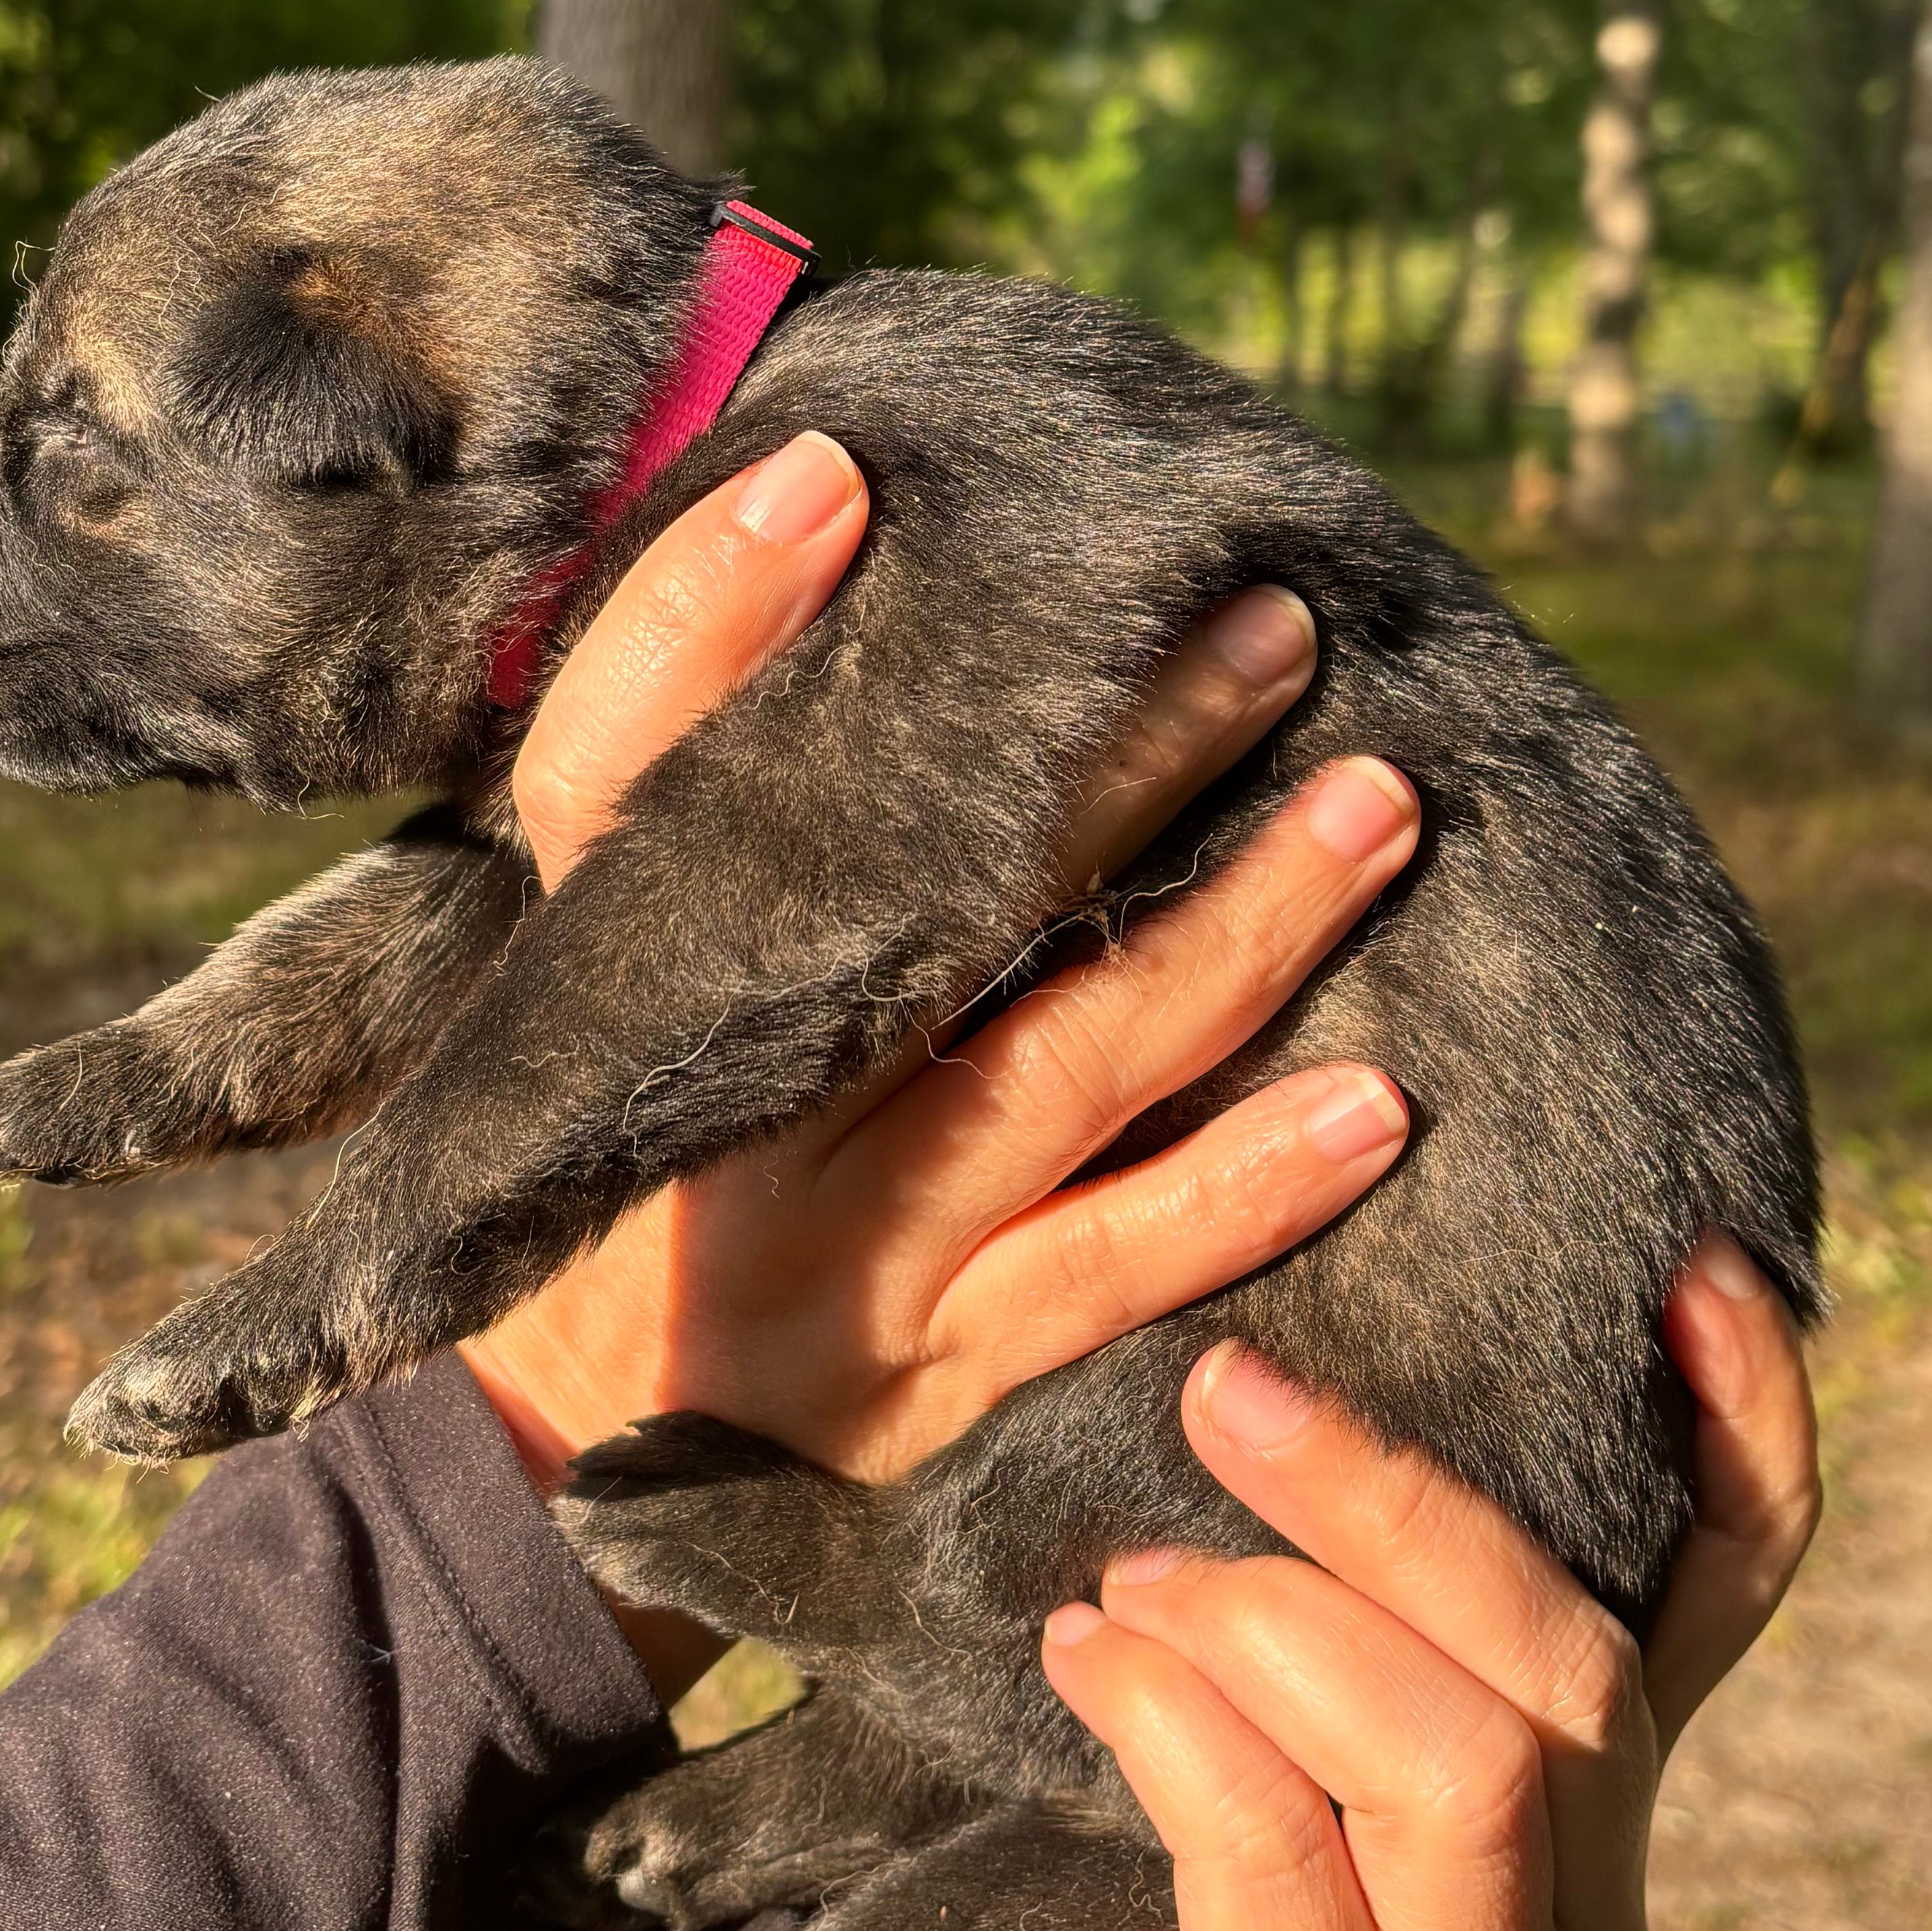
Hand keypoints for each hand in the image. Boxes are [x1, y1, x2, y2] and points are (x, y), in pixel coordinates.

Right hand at [461, 432, 1421, 1634]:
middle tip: (1268, 620)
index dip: (704, 614)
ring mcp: (827, 1255)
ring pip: (1055, 1066)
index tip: (830, 467)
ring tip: (1378, 806)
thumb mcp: (602, 987)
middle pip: (915, 899)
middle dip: (1113, 750)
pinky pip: (1107, 1272)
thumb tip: (809, 534)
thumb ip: (690, 802)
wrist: (553, 1463)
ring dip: (1237, 932)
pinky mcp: (927, 1383)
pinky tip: (1377, 1106)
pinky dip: (1243, 1189)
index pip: (618, 768)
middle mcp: (710, 1114)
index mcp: (605, 990)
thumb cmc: (622, 1158)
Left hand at [748, 1232, 1820, 1930]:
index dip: (1746, 1426)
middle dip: (1393, 1501)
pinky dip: (1166, 1718)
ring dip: (1268, 1624)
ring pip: (1458, 1762)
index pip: (1737, 1586)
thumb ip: (1352, 1523)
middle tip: (1223, 1385)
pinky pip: (1278, 1850)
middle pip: (1570, 1663)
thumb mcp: (1261, 1627)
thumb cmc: (1113, 1801)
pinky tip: (1078, 1656)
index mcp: (1592, 1770)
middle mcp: (1578, 1904)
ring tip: (1126, 1575)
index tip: (1694, 1268)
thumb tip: (1339, 1302)